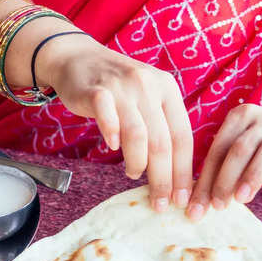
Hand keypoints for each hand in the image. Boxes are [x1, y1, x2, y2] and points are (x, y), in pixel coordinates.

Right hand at [40, 35, 193, 211]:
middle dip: (163, 178)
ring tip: (133, 175)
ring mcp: (123, 87)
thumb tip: (172, 173)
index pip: (183, 137)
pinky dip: (112, 135)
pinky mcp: (96, 91)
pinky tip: (112, 148)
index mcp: (168, 90)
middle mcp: (149, 86)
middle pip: (162, 141)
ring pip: (138, 134)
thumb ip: (159, 126)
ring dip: (138, 163)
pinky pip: (108, 117)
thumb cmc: (115, 86)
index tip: (182, 198)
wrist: (77, 57)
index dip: (183, 171)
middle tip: (160, 203)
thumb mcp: (146, 98)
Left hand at [187, 105, 261, 220]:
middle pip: (238, 148)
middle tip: (217, 206)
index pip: (217, 152)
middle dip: (224, 180)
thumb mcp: (243, 159)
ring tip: (242, 198)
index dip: (205, 180)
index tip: (195, 207)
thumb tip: (196, 205)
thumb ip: (224, 174)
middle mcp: (261, 118)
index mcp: (238, 119)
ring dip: (253, 173)